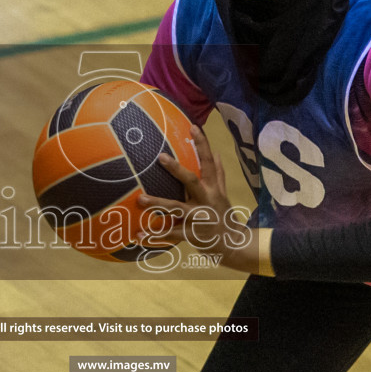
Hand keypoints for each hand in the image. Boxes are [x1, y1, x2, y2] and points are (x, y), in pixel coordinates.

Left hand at [137, 125, 258, 271]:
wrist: (232, 244)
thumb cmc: (223, 215)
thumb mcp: (223, 194)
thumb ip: (219, 174)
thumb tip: (217, 152)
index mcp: (213, 188)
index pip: (208, 162)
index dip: (202, 144)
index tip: (193, 127)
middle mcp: (206, 199)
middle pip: (191, 181)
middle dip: (176, 169)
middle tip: (160, 157)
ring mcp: (199, 217)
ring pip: (176, 208)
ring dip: (158, 203)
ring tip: (140, 199)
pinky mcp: (192, 234)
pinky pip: (171, 233)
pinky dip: (154, 235)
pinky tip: (138, 235)